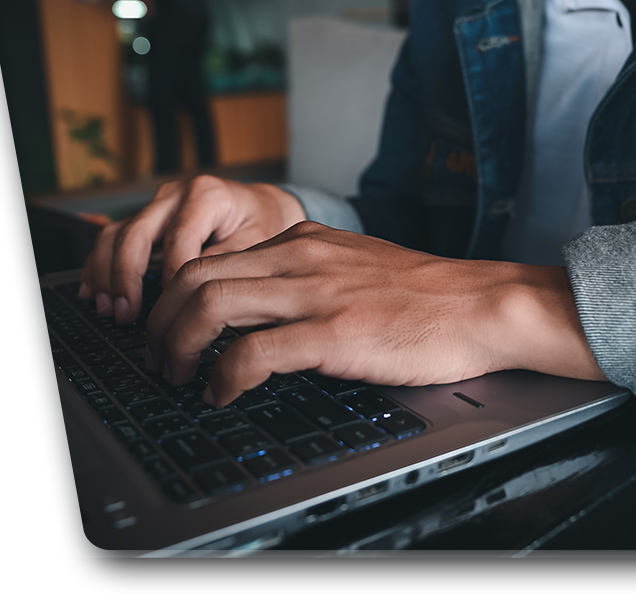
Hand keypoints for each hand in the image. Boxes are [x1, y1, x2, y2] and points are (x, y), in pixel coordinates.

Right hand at [79, 175, 304, 323]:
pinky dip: (99, 266)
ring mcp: (156, 205)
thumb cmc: (260, 224)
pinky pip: (112, 238)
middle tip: (126, 314)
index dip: (172, 280)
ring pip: (116, 234)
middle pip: (136, 234)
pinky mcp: (146, 219)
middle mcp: (175, 195)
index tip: (173, 313)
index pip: (179, 241)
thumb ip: (228, 264)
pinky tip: (93, 293)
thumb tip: (197, 298)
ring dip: (106, 274)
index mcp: (206, 196)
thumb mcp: (257, 243)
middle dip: (126, 277)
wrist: (260, 206)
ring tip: (108, 309)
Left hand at [145, 222, 605, 406]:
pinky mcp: (332, 333)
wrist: (477, 303)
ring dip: (179, 345)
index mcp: (300, 241)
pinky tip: (221, 394)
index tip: (169, 325)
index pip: (211, 257)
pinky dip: (223, 377)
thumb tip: (265, 294)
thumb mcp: (351, 261)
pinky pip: (253, 353)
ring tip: (177, 375)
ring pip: (211, 305)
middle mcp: (298, 258)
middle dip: (161, 320)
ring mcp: (314, 294)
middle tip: (158, 355)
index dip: (175, 295)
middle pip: (196, 277)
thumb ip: (306, 269)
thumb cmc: (421, 291)